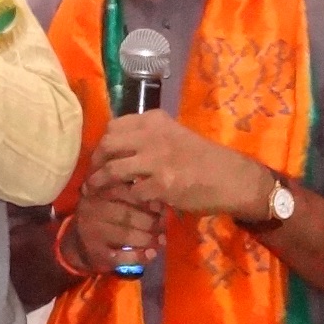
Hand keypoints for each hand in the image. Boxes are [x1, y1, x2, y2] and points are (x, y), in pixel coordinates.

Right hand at [68, 180, 163, 273]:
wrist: (76, 246)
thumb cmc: (103, 218)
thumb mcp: (111, 199)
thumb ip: (132, 195)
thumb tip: (161, 204)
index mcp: (96, 192)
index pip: (125, 192)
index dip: (147, 200)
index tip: (160, 208)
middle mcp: (91, 210)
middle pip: (127, 215)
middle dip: (150, 221)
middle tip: (162, 226)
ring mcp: (92, 233)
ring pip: (126, 235)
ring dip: (148, 239)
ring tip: (160, 240)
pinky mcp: (96, 255)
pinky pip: (122, 257)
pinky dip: (140, 256)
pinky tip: (151, 254)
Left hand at [89, 111, 274, 219]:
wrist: (231, 178)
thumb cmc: (203, 158)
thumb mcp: (175, 135)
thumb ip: (148, 136)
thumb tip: (117, 145)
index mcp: (155, 120)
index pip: (114, 126)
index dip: (102, 143)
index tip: (99, 156)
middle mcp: (153, 135)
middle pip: (107, 144)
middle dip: (95, 162)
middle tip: (93, 174)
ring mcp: (156, 160)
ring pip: (113, 170)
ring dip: (100, 183)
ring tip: (93, 191)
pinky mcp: (162, 184)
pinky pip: (132, 193)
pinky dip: (126, 199)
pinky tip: (125, 202)